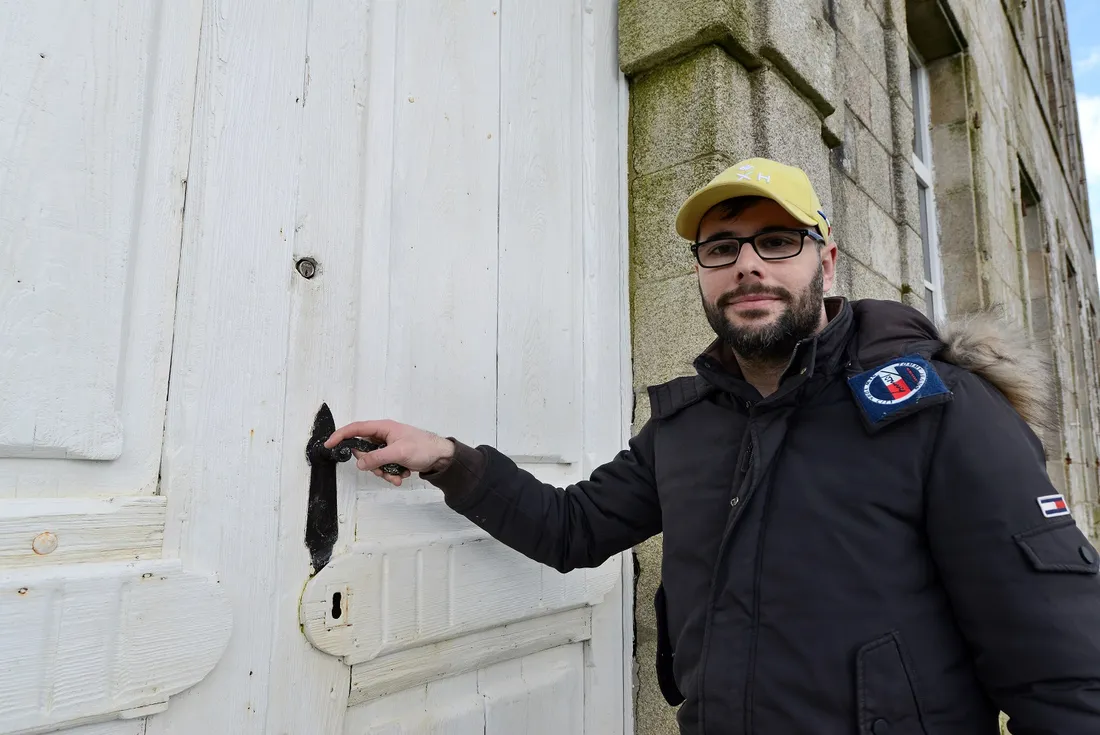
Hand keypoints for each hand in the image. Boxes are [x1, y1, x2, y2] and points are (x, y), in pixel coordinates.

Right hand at [323, 419, 454, 486]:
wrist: (441, 457)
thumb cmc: (423, 447)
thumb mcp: (399, 452)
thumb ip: (377, 457)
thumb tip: (360, 463)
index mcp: (383, 427)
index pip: (356, 428)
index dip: (341, 435)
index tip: (329, 444)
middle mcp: (383, 436)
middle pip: (364, 451)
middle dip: (372, 465)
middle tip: (384, 470)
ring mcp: (388, 447)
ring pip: (373, 462)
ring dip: (384, 472)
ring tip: (398, 476)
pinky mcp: (393, 457)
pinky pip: (383, 467)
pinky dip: (391, 474)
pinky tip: (402, 475)